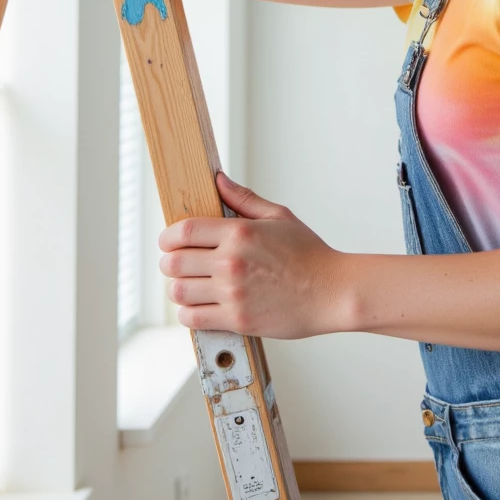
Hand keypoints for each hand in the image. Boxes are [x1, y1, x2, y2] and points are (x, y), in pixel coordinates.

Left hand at [158, 172, 349, 338]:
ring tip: (187, 285)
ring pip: (178, 292)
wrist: (332, 292)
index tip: (168, 241)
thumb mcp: (279, 216)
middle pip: (174, 262)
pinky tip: (197, 306)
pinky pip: (192, 319)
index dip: (167, 236)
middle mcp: (231, 262)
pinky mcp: (237, 320)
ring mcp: (233, 293)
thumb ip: (243, 199)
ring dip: (177, 288)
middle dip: (169, 262)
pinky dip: (187, 313)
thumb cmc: (309, 254)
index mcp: (239, 233)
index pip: (184, 231)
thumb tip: (217, 179)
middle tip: (176, 263)